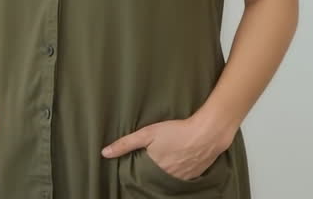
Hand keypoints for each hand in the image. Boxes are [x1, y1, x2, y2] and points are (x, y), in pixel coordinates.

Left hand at [101, 118, 225, 180]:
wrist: (208, 133)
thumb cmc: (177, 131)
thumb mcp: (147, 133)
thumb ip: (126, 144)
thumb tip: (105, 153)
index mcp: (155, 169)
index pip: (142, 176)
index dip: (139, 171)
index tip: (136, 166)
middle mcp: (168, 178)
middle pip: (155, 179)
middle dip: (152, 173)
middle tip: (151, 162)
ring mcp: (183, 179)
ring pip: (169, 180)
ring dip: (165, 174)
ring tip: (164, 163)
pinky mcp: (195, 176)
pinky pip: (182, 180)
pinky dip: (178, 174)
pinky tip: (178, 164)